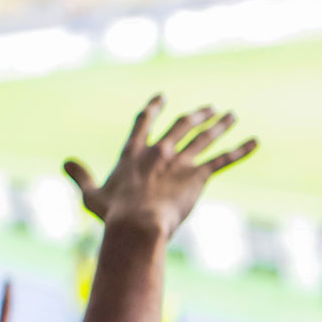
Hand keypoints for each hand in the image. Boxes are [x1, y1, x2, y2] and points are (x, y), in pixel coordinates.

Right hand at [62, 95, 257, 238]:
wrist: (137, 222)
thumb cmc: (113, 214)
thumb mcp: (90, 195)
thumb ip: (80, 176)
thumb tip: (66, 161)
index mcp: (134, 154)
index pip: (144, 124)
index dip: (153, 110)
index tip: (161, 98)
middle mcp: (159, 151)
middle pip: (181, 126)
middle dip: (196, 115)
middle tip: (209, 108)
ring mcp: (180, 161)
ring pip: (204, 137)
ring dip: (220, 125)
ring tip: (232, 115)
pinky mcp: (198, 175)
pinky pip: (224, 159)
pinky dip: (241, 150)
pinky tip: (255, 142)